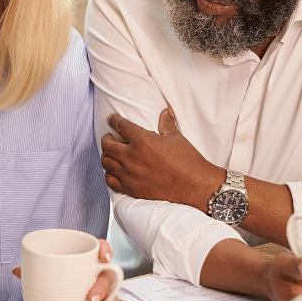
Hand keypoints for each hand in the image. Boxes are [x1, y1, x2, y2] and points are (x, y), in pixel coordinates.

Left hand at [10, 238, 117, 300]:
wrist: (61, 288)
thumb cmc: (59, 272)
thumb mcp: (46, 268)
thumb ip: (34, 268)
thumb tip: (17, 271)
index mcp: (87, 256)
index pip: (101, 248)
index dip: (105, 251)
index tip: (103, 258)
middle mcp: (98, 271)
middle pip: (106, 276)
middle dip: (101, 288)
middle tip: (90, 299)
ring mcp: (103, 287)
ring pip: (111, 295)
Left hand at [102, 108, 220, 206]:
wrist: (195, 186)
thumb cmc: (188, 160)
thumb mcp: (176, 137)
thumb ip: (166, 123)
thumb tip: (166, 111)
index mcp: (143, 141)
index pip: (121, 126)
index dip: (114, 121)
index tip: (111, 119)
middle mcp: (132, 157)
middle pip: (107, 145)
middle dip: (106, 138)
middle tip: (109, 136)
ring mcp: (130, 174)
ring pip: (106, 162)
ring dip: (106, 155)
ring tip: (111, 153)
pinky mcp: (131, 189)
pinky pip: (110, 181)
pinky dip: (109, 174)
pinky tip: (114, 170)